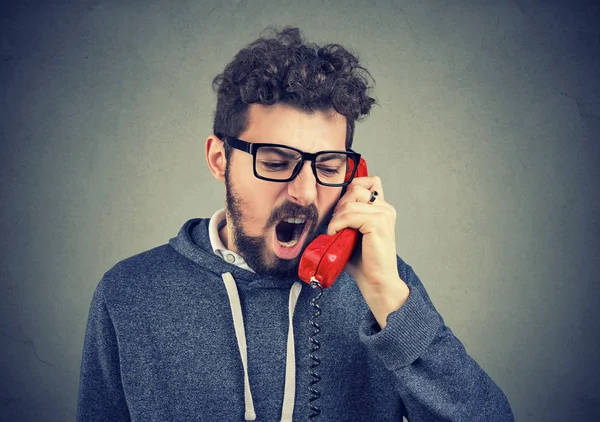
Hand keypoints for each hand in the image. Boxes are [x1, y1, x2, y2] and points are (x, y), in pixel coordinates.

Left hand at [327, 176, 408, 327]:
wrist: (376, 282)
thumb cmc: (365, 262)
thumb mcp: (352, 234)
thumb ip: (347, 218)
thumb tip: (328, 210)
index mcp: (382, 208)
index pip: (367, 181)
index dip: (349, 190)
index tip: (340, 211)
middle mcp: (385, 208)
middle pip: (355, 188)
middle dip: (340, 205)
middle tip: (336, 225)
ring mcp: (383, 214)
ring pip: (349, 202)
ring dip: (336, 217)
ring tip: (335, 232)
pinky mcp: (378, 223)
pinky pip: (349, 214)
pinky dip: (337, 224)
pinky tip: (336, 235)